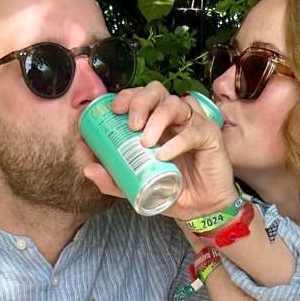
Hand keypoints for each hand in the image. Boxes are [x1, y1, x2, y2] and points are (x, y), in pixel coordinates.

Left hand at [81, 82, 237, 219]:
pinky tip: (164, 154)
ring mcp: (194, 124)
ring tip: (145, 141)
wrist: (201, 209)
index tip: (115, 110)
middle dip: (140, 102)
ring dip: (157, 119)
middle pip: (157, 91)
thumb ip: (115, 179)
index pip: (142, 96)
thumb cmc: (172, 189)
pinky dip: (177, 141)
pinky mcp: (211, 136)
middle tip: (131, 125)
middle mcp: (175, 117)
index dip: (128, 96)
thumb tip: (88, 169)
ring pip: (175, 104)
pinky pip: (194, 131)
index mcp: (157, 121)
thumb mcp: (137, 185)